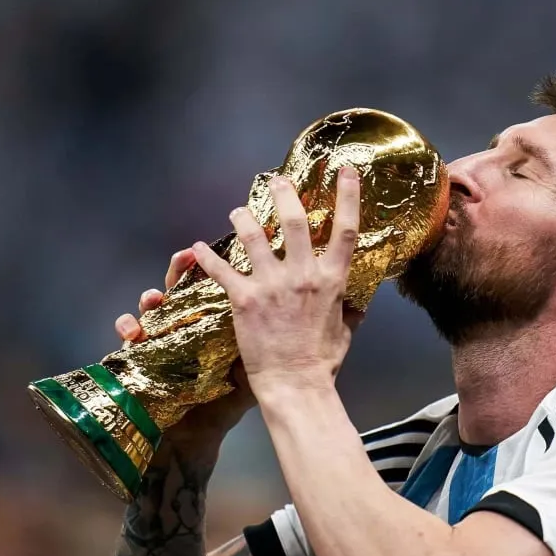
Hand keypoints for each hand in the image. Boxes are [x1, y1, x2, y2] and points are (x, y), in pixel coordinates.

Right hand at [114, 249, 254, 457]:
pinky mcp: (142, 353)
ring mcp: (163, 334)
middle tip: (186, 257)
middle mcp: (188, 321)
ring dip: (151, 295)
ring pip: (153, 305)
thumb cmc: (230, 397)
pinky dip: (127, 327)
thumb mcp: (254, 364)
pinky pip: (129, 335)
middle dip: (181, 268)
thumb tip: (303, 316)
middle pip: (182, 285)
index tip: (224, 251)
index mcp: (216, 319)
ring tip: (154, 297)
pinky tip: (132, 331)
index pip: (215, 284)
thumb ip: (274, 338)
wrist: (202, 430)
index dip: (217, 265)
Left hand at [192, 167, 361, 400]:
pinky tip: (196, 248)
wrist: (295, 384)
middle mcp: (304, 275)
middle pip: (294, 220)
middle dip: (283, 194)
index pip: (345, 229)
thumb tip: (358, 301)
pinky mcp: (245, 299)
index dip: (348, 196)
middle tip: (274, 180)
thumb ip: (349, 309)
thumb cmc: (322, 361)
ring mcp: (273, 285)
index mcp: (332, 280)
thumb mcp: (345, 330)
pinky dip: (206, 257)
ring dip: (243, 218)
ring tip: (237, 211)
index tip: (345, 170)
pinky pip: (221, 270)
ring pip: (253, 236)